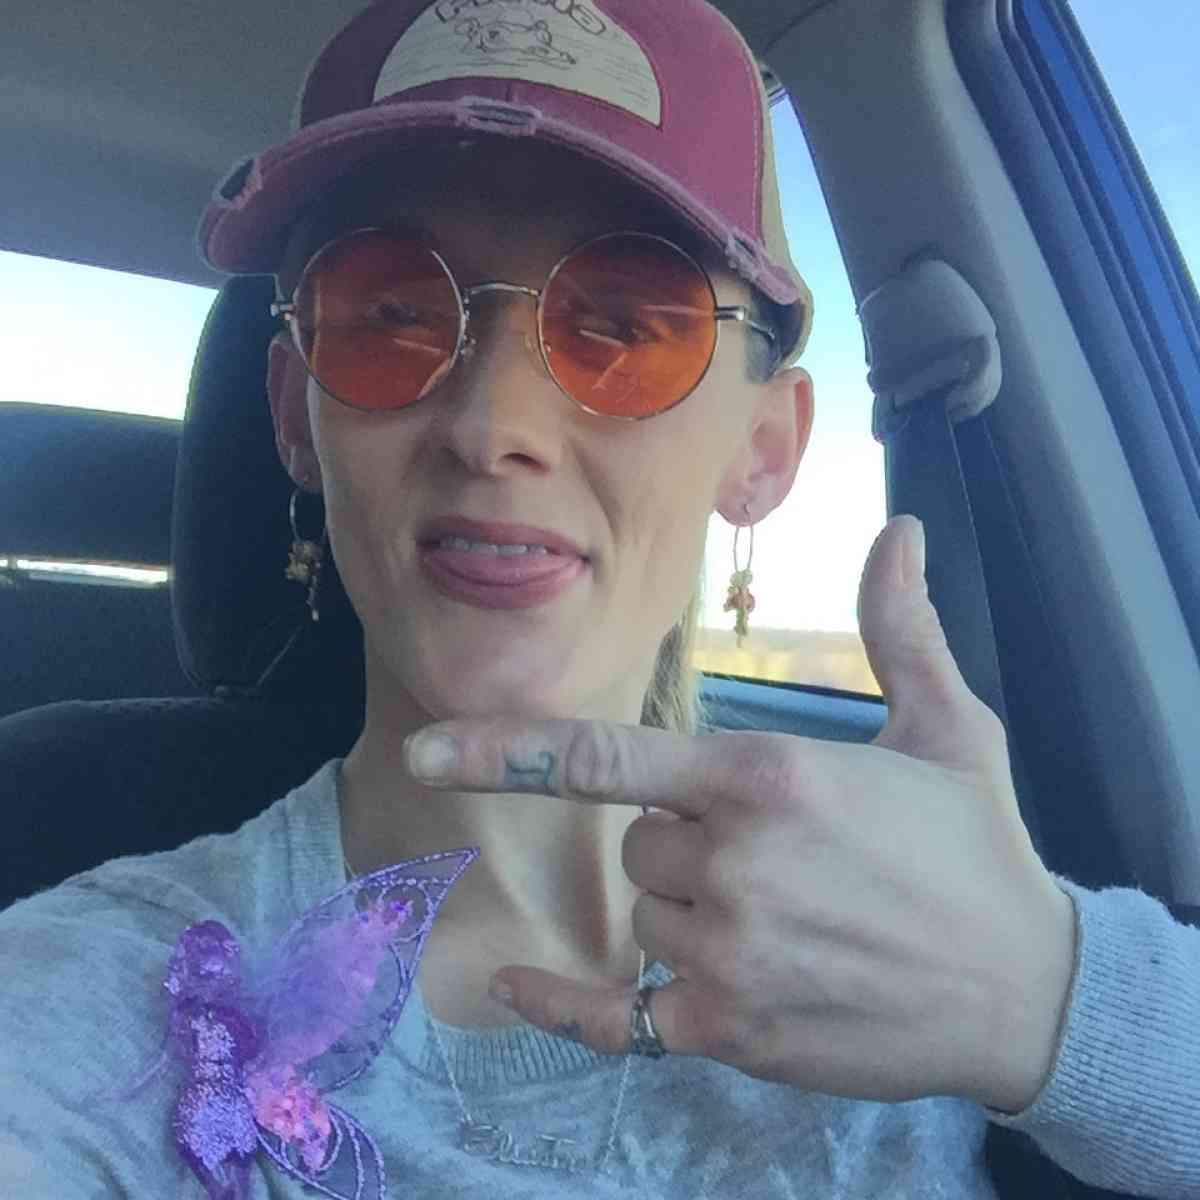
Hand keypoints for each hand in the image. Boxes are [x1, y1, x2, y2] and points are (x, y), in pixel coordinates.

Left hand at [402, 516, 1077, 1112]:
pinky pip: (615, 1015)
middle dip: (682, 840)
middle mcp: (735, 863)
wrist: (1025, 990)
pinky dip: (563, 1005)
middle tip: (777, 857)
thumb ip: (897, 627)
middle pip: (636, 843)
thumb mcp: (948, 726)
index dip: (502, 750)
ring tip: (787, 916)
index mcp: (766, 778)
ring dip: (690, 908)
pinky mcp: (733, 1030)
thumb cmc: (980, 849)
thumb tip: (898, 529)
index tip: (424, 748)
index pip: (604, 757)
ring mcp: (729, 953)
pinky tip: (516, 987)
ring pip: (646, 912)